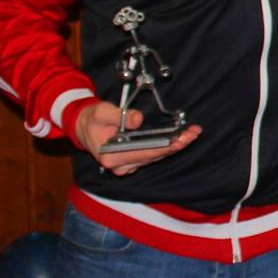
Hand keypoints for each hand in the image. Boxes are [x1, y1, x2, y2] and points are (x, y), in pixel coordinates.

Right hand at [74, 101, 201, 176]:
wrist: (84, 127)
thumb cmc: (92, 119)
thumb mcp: (102, 111)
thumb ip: (120, 115)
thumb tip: (138, 120)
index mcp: (111, 156)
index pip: (144, 153)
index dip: (164, 147)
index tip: (180, 140)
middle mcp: (120, 166)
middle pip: (154, 156)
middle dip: (176, 145)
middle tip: (193, 133)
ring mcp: (127, 166)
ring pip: (156, 157)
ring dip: (175, 145)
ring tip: (191, 133)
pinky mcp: (132, 162)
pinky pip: (153, 155)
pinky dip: (167, 147)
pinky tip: (181, 138)